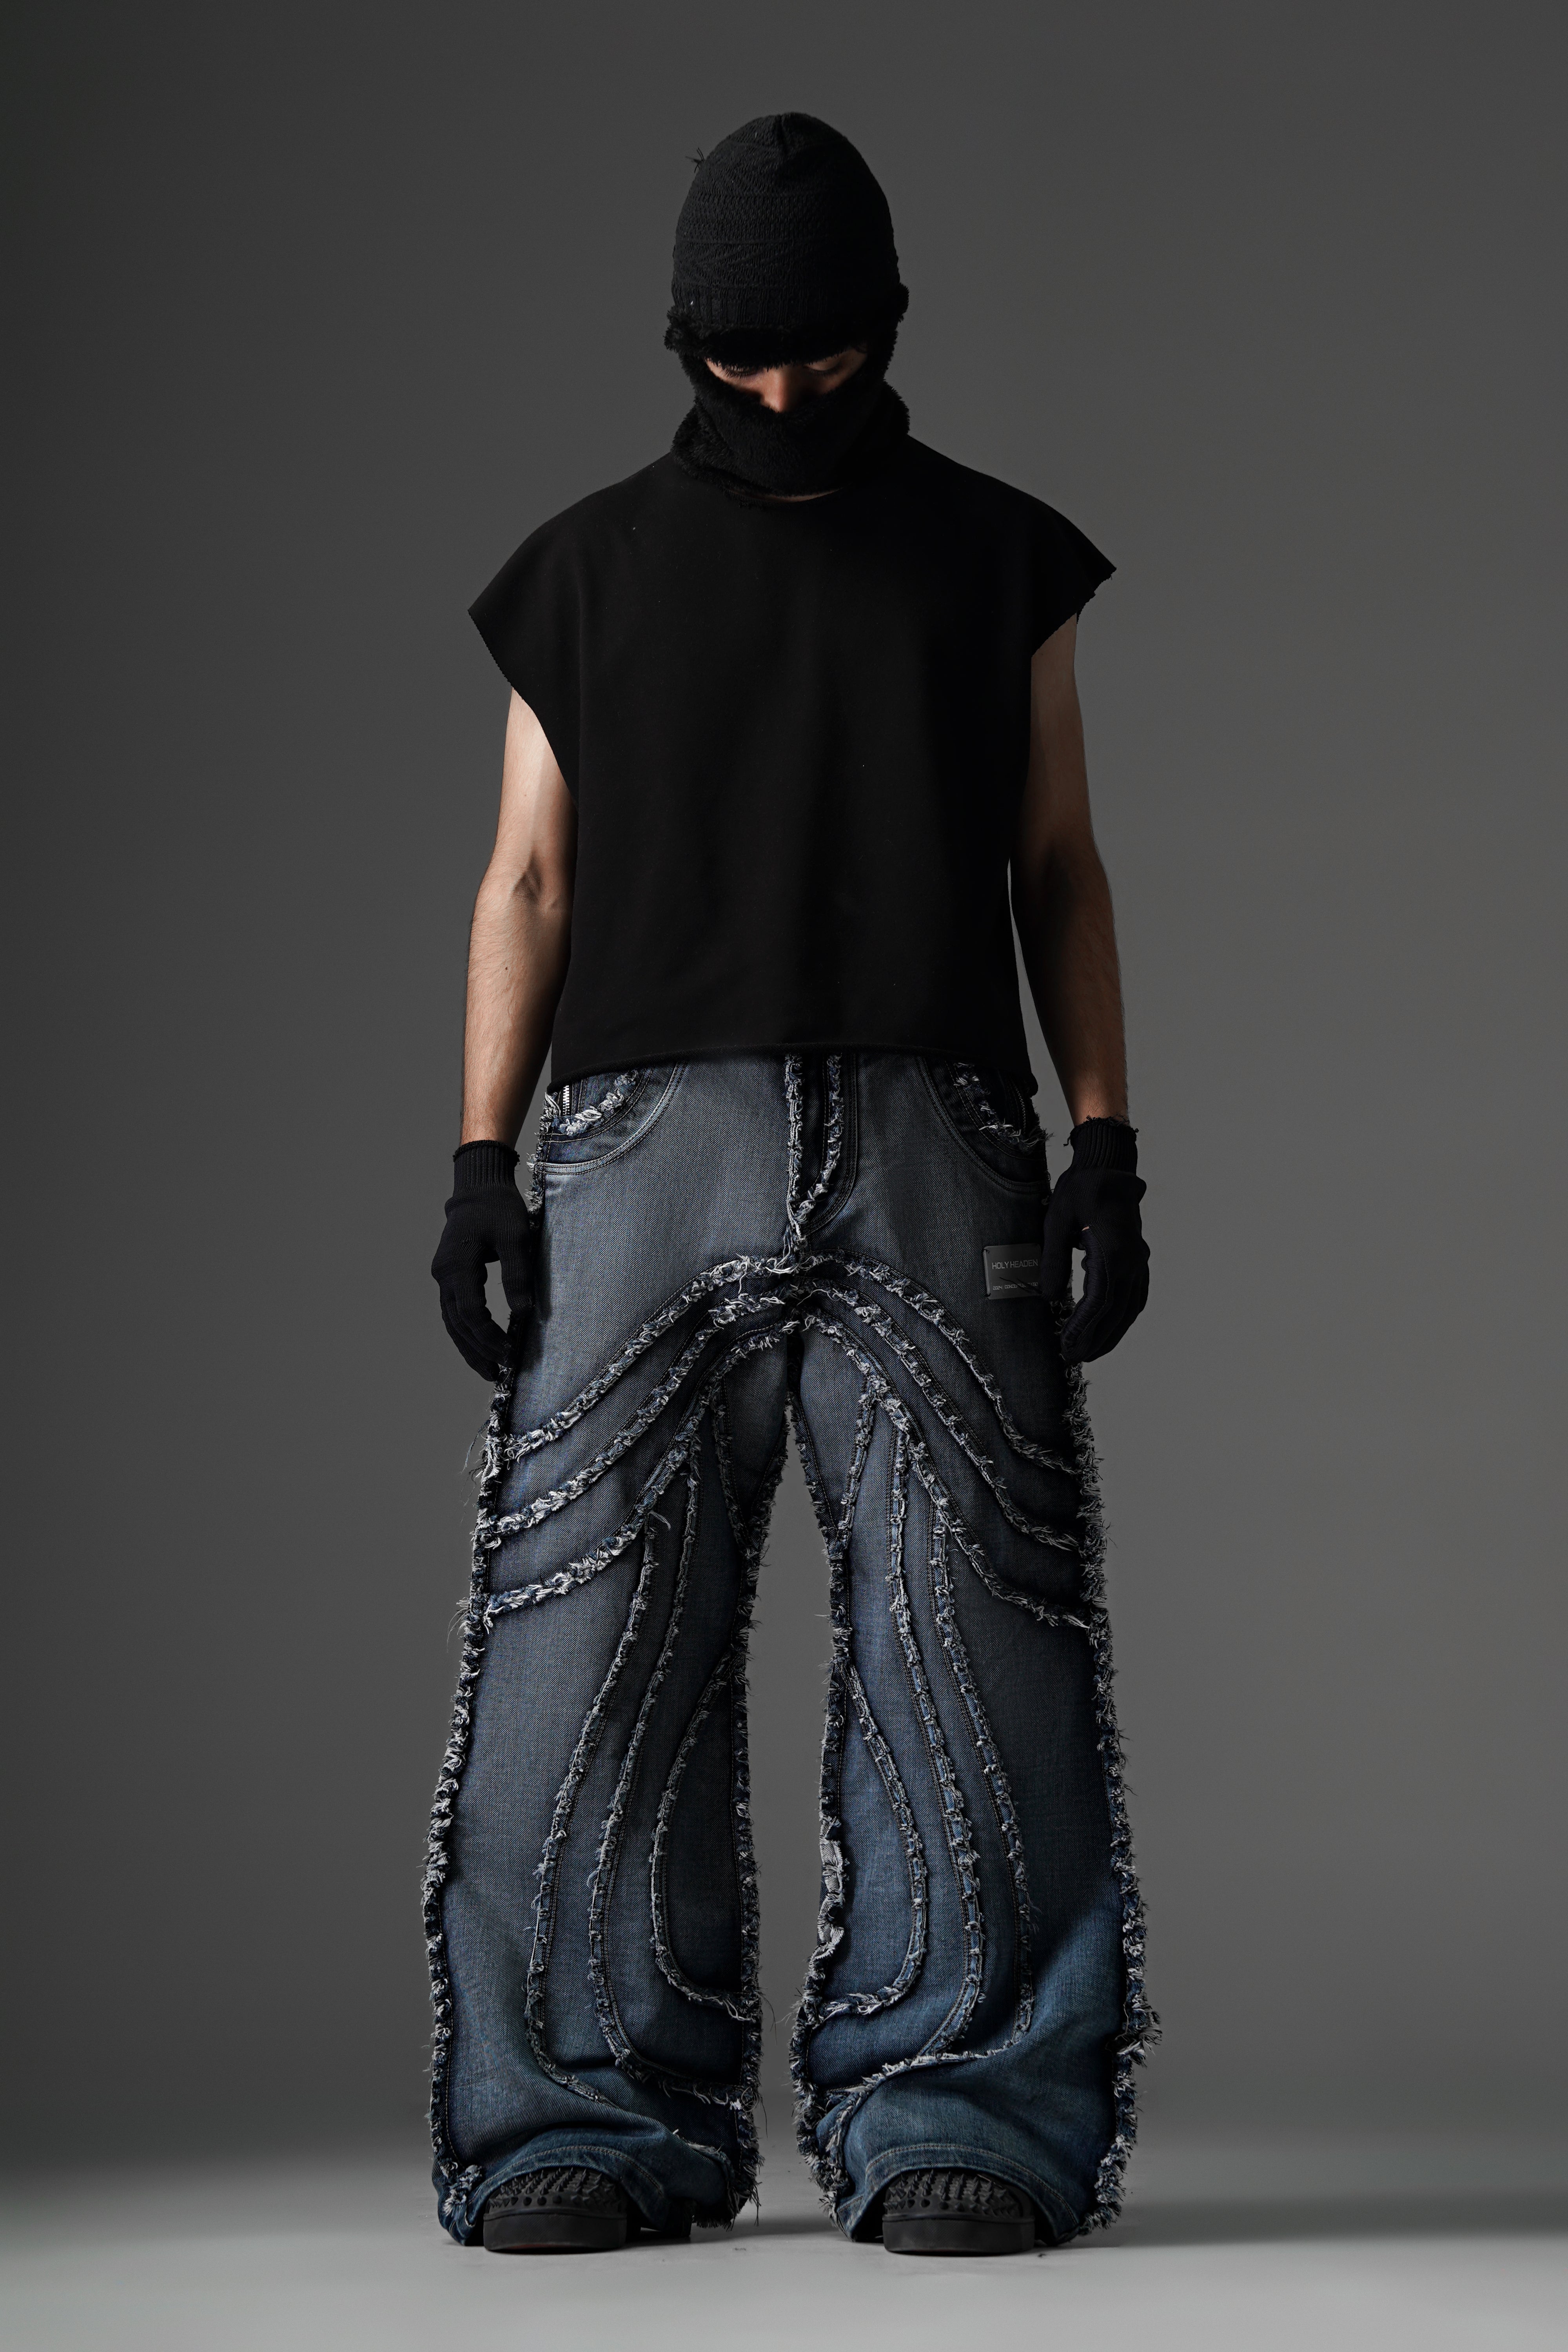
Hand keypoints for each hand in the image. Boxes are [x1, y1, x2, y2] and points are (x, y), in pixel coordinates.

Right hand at [431, 1141, 538, 1378]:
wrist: (479, 1187)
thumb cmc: (499, 1209)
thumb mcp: (516, 1238)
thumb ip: (518, 1275)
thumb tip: (524, 1314)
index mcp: (458, 1264)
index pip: (471, 1312)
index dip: (489, 1337)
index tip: (509, 1353)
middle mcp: (444, 1273)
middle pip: (457, 1323)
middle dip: (477, 1351)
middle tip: (498, 1374)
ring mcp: (443, 1275)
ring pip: (452, 1321)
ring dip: (468, 1347)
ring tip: (488, 1370)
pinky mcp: (450, 1275)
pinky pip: (454, 1311)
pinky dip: (466, 1332)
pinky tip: (480, 1347)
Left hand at [1040, 1119, 1148, 1363]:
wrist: (1109, 1167)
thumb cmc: (1081, 1189)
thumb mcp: (1056, 1220)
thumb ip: (1052, 1259)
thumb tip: (1045, 1297)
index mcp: (1113, 1252)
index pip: (1098, 1302)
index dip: (1082, 1329)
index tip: (1066, 1346)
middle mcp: (1132, 1261)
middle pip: (1116, 1312)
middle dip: (1095, 1340)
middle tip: (1073, 1359)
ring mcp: (1139, 1261)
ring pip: (1129, 1309)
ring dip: (1111, 1334)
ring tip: (1089, 1353)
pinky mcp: (1137, 1259)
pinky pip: (1135, 1297)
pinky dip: (1123, 1318)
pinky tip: (1111, 1329)